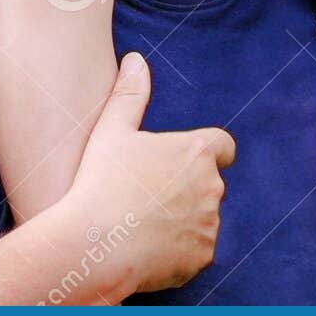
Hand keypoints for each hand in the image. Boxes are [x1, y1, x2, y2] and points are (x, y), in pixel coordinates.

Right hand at [65, 53, 235, 299]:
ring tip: (142, 227)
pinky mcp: (202, 256)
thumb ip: (130, 94)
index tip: (183, 165)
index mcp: (198, 150)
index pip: (223, 147)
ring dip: (182, 223)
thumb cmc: (100, 183)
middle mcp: (212, 185)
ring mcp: (209, 222)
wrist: (92, 246)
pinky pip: (194, 253)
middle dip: (186, 192)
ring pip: (201, 220)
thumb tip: (136, 59)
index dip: (207, 155)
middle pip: (208, 186)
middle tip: (147, 201)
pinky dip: (177, 255)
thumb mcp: (111, 130)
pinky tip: (147, 252)